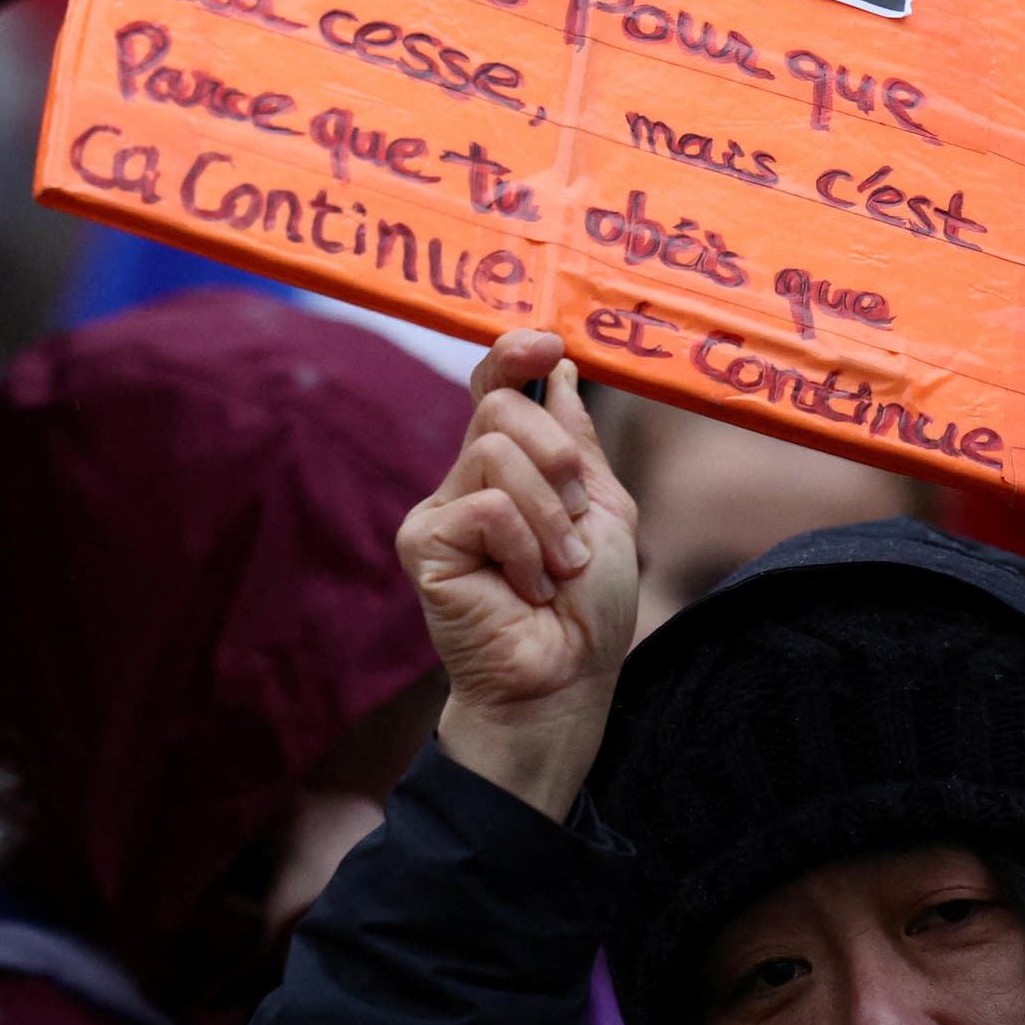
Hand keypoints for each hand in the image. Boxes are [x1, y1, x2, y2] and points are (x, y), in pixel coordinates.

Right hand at [397, 331, 637, 820]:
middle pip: (500, 406)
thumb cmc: (588, 608)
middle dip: (558, 459)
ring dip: (549, 513)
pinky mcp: (421, 541)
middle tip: (574, 523)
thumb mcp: (603, 506)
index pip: (493, 385)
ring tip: (553, 567)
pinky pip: (486, 504)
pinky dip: (524, 546)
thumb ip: (577, 439)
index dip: (512, 353)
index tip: (546, 345)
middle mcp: (466, 478)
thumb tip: (556, 365)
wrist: (568, 679)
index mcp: (508, 465)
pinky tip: (523, 587)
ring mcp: (439, 508)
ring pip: (496, 450)